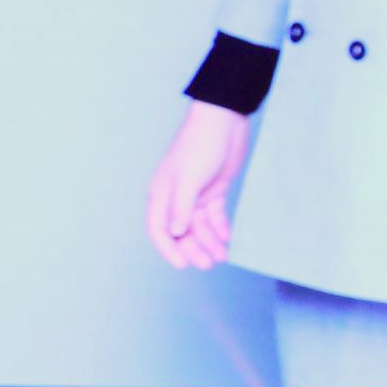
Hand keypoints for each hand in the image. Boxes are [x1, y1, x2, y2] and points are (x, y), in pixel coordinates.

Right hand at [145, 102, 252, 269]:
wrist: (224, 121)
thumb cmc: (200, 146)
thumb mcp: (189, 179)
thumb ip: (181, 208)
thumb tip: (175, 233)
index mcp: (162, 194)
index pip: (159, 229)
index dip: (169, 249)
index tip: (183, 265)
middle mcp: (176, 197)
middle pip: (181, 231)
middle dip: (193, 249)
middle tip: (209, 264)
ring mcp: (195, 194)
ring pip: (199, 226)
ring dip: (209, 242)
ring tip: (222, 256)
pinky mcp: (213, 189)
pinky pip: (214, 215)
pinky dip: (219, 227)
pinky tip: (227, 238)